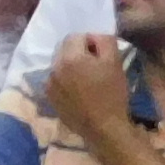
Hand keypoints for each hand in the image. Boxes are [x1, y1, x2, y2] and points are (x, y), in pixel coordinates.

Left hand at [43, 31, 139, 151]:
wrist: (104, 127)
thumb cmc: (112, 93)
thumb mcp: (115, 62)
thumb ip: (104, 41)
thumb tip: (94, 36)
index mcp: (69, 57)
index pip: (76, 36)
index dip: (90, 42)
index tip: (101, 55)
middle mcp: (54, 68)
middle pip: (64, 49)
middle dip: (78, 52)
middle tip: (95, 66)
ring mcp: (49, 83)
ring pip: (59, 64)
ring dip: (71, 66)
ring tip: (86, 80)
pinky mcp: (49, 97)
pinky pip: (56, 79)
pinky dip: (65, 80)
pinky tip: (79, 91)